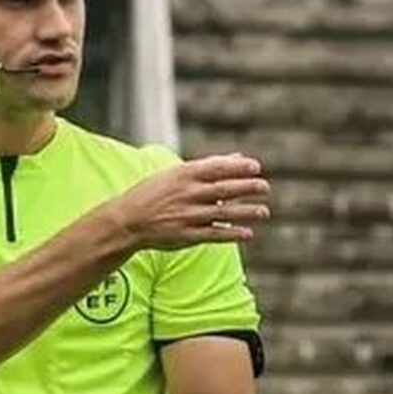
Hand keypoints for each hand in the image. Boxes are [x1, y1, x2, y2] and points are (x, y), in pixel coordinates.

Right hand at [105, 153, 271, 251]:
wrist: (128, 220)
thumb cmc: (155, 193)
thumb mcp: (176, 174)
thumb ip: (209, 167)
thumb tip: (239, 157)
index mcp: (183, 175)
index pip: (216, 168)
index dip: (237, 167)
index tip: (256, 166)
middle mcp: (186, 195)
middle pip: (223, 190)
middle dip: (246, 188)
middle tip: (265, 187)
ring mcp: (187, 216)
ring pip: (222, 213)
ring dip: (245, 212)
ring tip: (264, 212)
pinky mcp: (187, 236)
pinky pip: (214, 235)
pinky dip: (232, 234)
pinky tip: (248, 233)